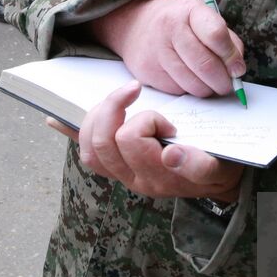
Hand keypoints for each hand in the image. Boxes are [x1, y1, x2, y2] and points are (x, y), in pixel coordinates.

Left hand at [48, 82, 243, 200]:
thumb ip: (199, 164)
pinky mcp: (117, 170)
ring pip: (90, 147)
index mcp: (159, 175)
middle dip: (115, 108)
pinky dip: (71, 134)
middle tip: (136, 92)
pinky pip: (86, 154)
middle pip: (102, 141)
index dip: (146, 121)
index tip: (169, 122)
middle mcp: (136, 178)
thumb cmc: (221, 167)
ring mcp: (123, 175)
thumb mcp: (221, 166)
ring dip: (97, 116)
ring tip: (118, 99)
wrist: (218, 184)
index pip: (132, 140)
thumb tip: (170, 155)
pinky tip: (55, 120)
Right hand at [90, 0, 245, 98]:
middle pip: (205, 65)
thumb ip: (226, 40)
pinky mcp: (147, 71)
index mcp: (189, 10)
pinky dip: (189, 89)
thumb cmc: (180, 23)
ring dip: (208, 89)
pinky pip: (178, 91)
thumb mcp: (203, 18)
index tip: (238, 69)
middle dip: (223, 81)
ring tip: (209, 83)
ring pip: (193, 84)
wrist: (137, 24)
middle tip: (228, 85)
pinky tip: (187, 78)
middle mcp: (169, 28)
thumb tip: (237, 71)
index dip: (231, 57)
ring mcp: (156, 51)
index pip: (216, 35)